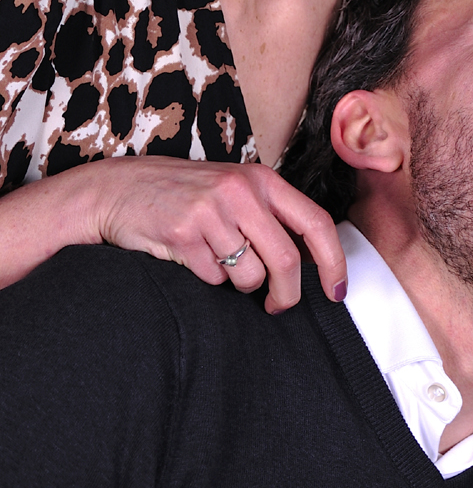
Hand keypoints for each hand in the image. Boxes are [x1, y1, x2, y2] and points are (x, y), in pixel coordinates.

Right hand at [80, 156, 346, 312]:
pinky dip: (207, 278)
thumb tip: (311, 264)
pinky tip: (190, 255)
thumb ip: (272, 218)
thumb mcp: (236, 191)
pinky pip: (212, 278)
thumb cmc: (187, 195)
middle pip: (285, 259)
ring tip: (218, 261)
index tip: (336, 291)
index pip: (316, 223)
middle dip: (286, 294)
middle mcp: (241, 191)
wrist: (120, 189)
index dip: (333, 262)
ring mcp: (211, 211)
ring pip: (248, 276)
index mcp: (263, 180)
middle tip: (276, 306)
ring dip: (239, 285)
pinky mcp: (182, 234)